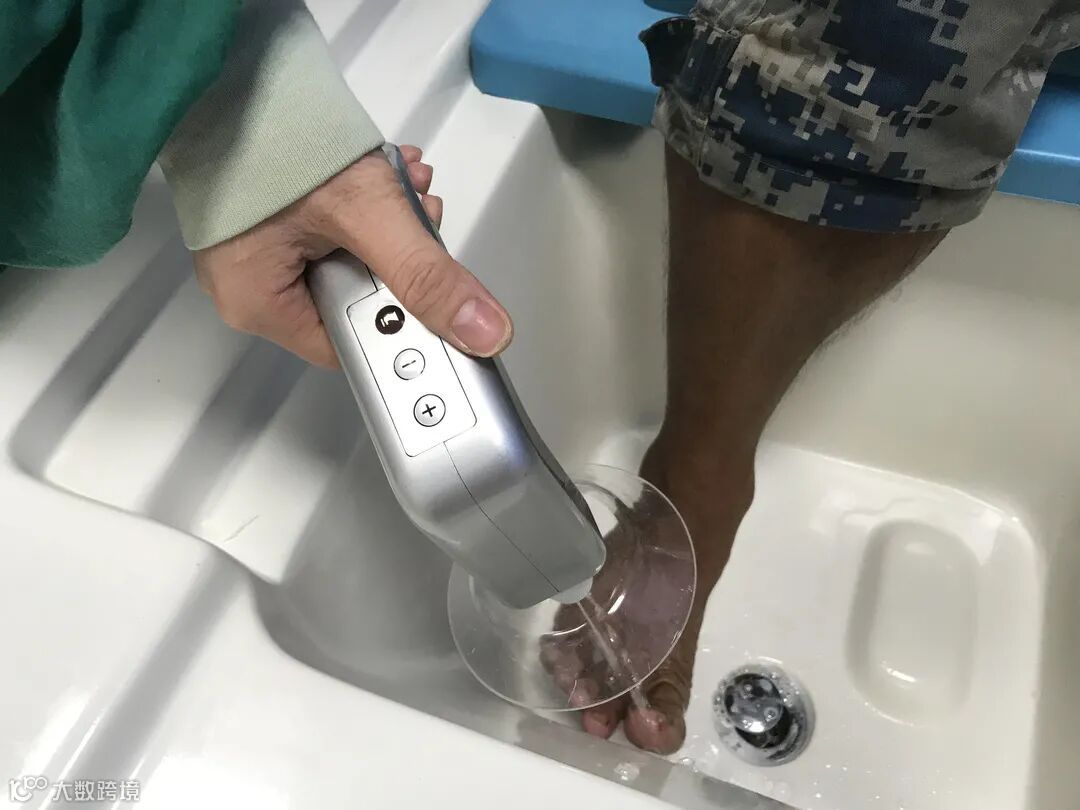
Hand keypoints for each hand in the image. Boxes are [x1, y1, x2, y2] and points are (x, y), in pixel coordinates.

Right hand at [193, 145, 512, 367]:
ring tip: (408, 184)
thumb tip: (481, 331)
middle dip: (403, 258)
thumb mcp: (366, 215)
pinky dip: (369, 206)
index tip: (441, 294)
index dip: (406, 324)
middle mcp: (258, 288)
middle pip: (360, 301)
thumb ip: (426, 276)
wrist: (234, 74)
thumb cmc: (270, 139)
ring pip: (355, 260)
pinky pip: (337, 231)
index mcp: (262, 307)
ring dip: (393, 225)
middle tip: (423, 218)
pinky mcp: (277, 220)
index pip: (355, 347)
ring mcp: (264, 251)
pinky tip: (390, 176)